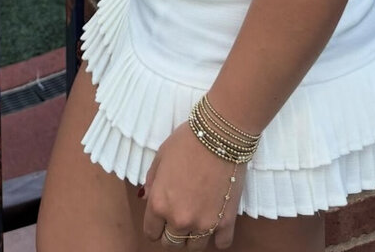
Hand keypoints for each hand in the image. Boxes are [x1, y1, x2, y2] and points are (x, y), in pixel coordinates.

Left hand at [142, 121, 245, 248]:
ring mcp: (204, 223)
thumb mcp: (161, 156)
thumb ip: (152, 181)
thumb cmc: (188, 140)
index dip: (155, 226)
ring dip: (193, 236)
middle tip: (179, 217)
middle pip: (171, 244)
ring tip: (198, 219)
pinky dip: (218, 237)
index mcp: (159, 204)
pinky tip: (216, 223)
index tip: (161, 219)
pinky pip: (221, 244)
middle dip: (172, 233)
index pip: (151, 232)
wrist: (221, 133)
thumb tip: (148, 198)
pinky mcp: (226, 221)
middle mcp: (179, 219)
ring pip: (194, 247)